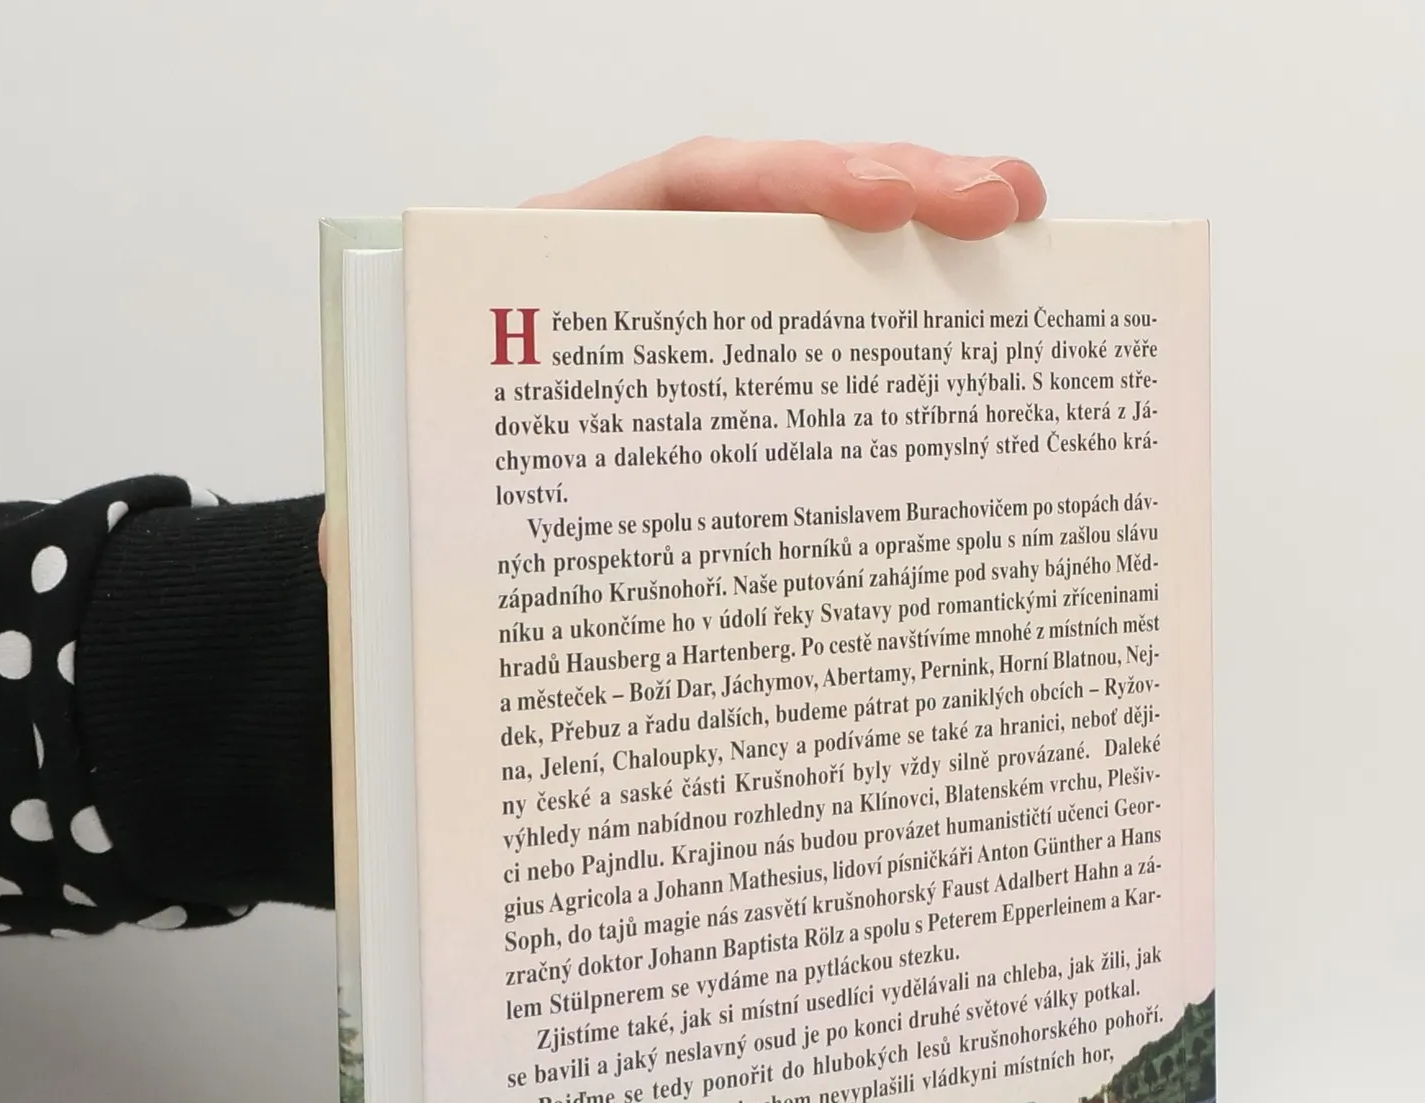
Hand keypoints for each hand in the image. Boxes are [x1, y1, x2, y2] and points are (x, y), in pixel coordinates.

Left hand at [317, 140, 1045, 574]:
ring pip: (821, 283)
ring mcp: (701, 363)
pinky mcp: (745, 431)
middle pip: (774, 216)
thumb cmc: (427, 555)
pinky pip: (833, 375)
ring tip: (1021, 236)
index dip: (780, 186)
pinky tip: (983, 360)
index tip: (876, 205)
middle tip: (997, 203)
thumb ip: (413, 522)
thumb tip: (403, 536)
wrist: (433, 594)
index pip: (675, 197)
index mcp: (548, 302)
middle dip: (894, 191)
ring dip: (924, 256)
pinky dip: (907, 358)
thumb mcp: (407, 537)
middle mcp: (636, 307)